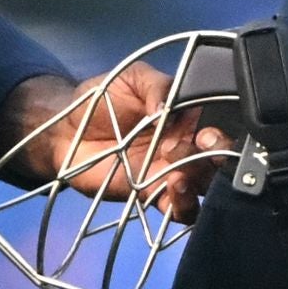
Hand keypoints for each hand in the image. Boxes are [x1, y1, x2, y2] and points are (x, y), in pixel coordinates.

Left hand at [5, 62, 225, 222]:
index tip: (205, 135)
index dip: (220, 133)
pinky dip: (184, 207)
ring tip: (177, 178)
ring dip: (199, 185)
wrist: (67, 130)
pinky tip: (171, 194)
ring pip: (204, 188)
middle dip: (214, 160)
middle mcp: (186, 147)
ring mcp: (171, 174)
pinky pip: (180, 210)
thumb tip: (169, 108)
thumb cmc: (102, 99)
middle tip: (190, 152)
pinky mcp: (153, 196)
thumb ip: (156, 85)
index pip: (218, 127)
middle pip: (217, 161)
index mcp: (187, 118)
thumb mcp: (132, 78)